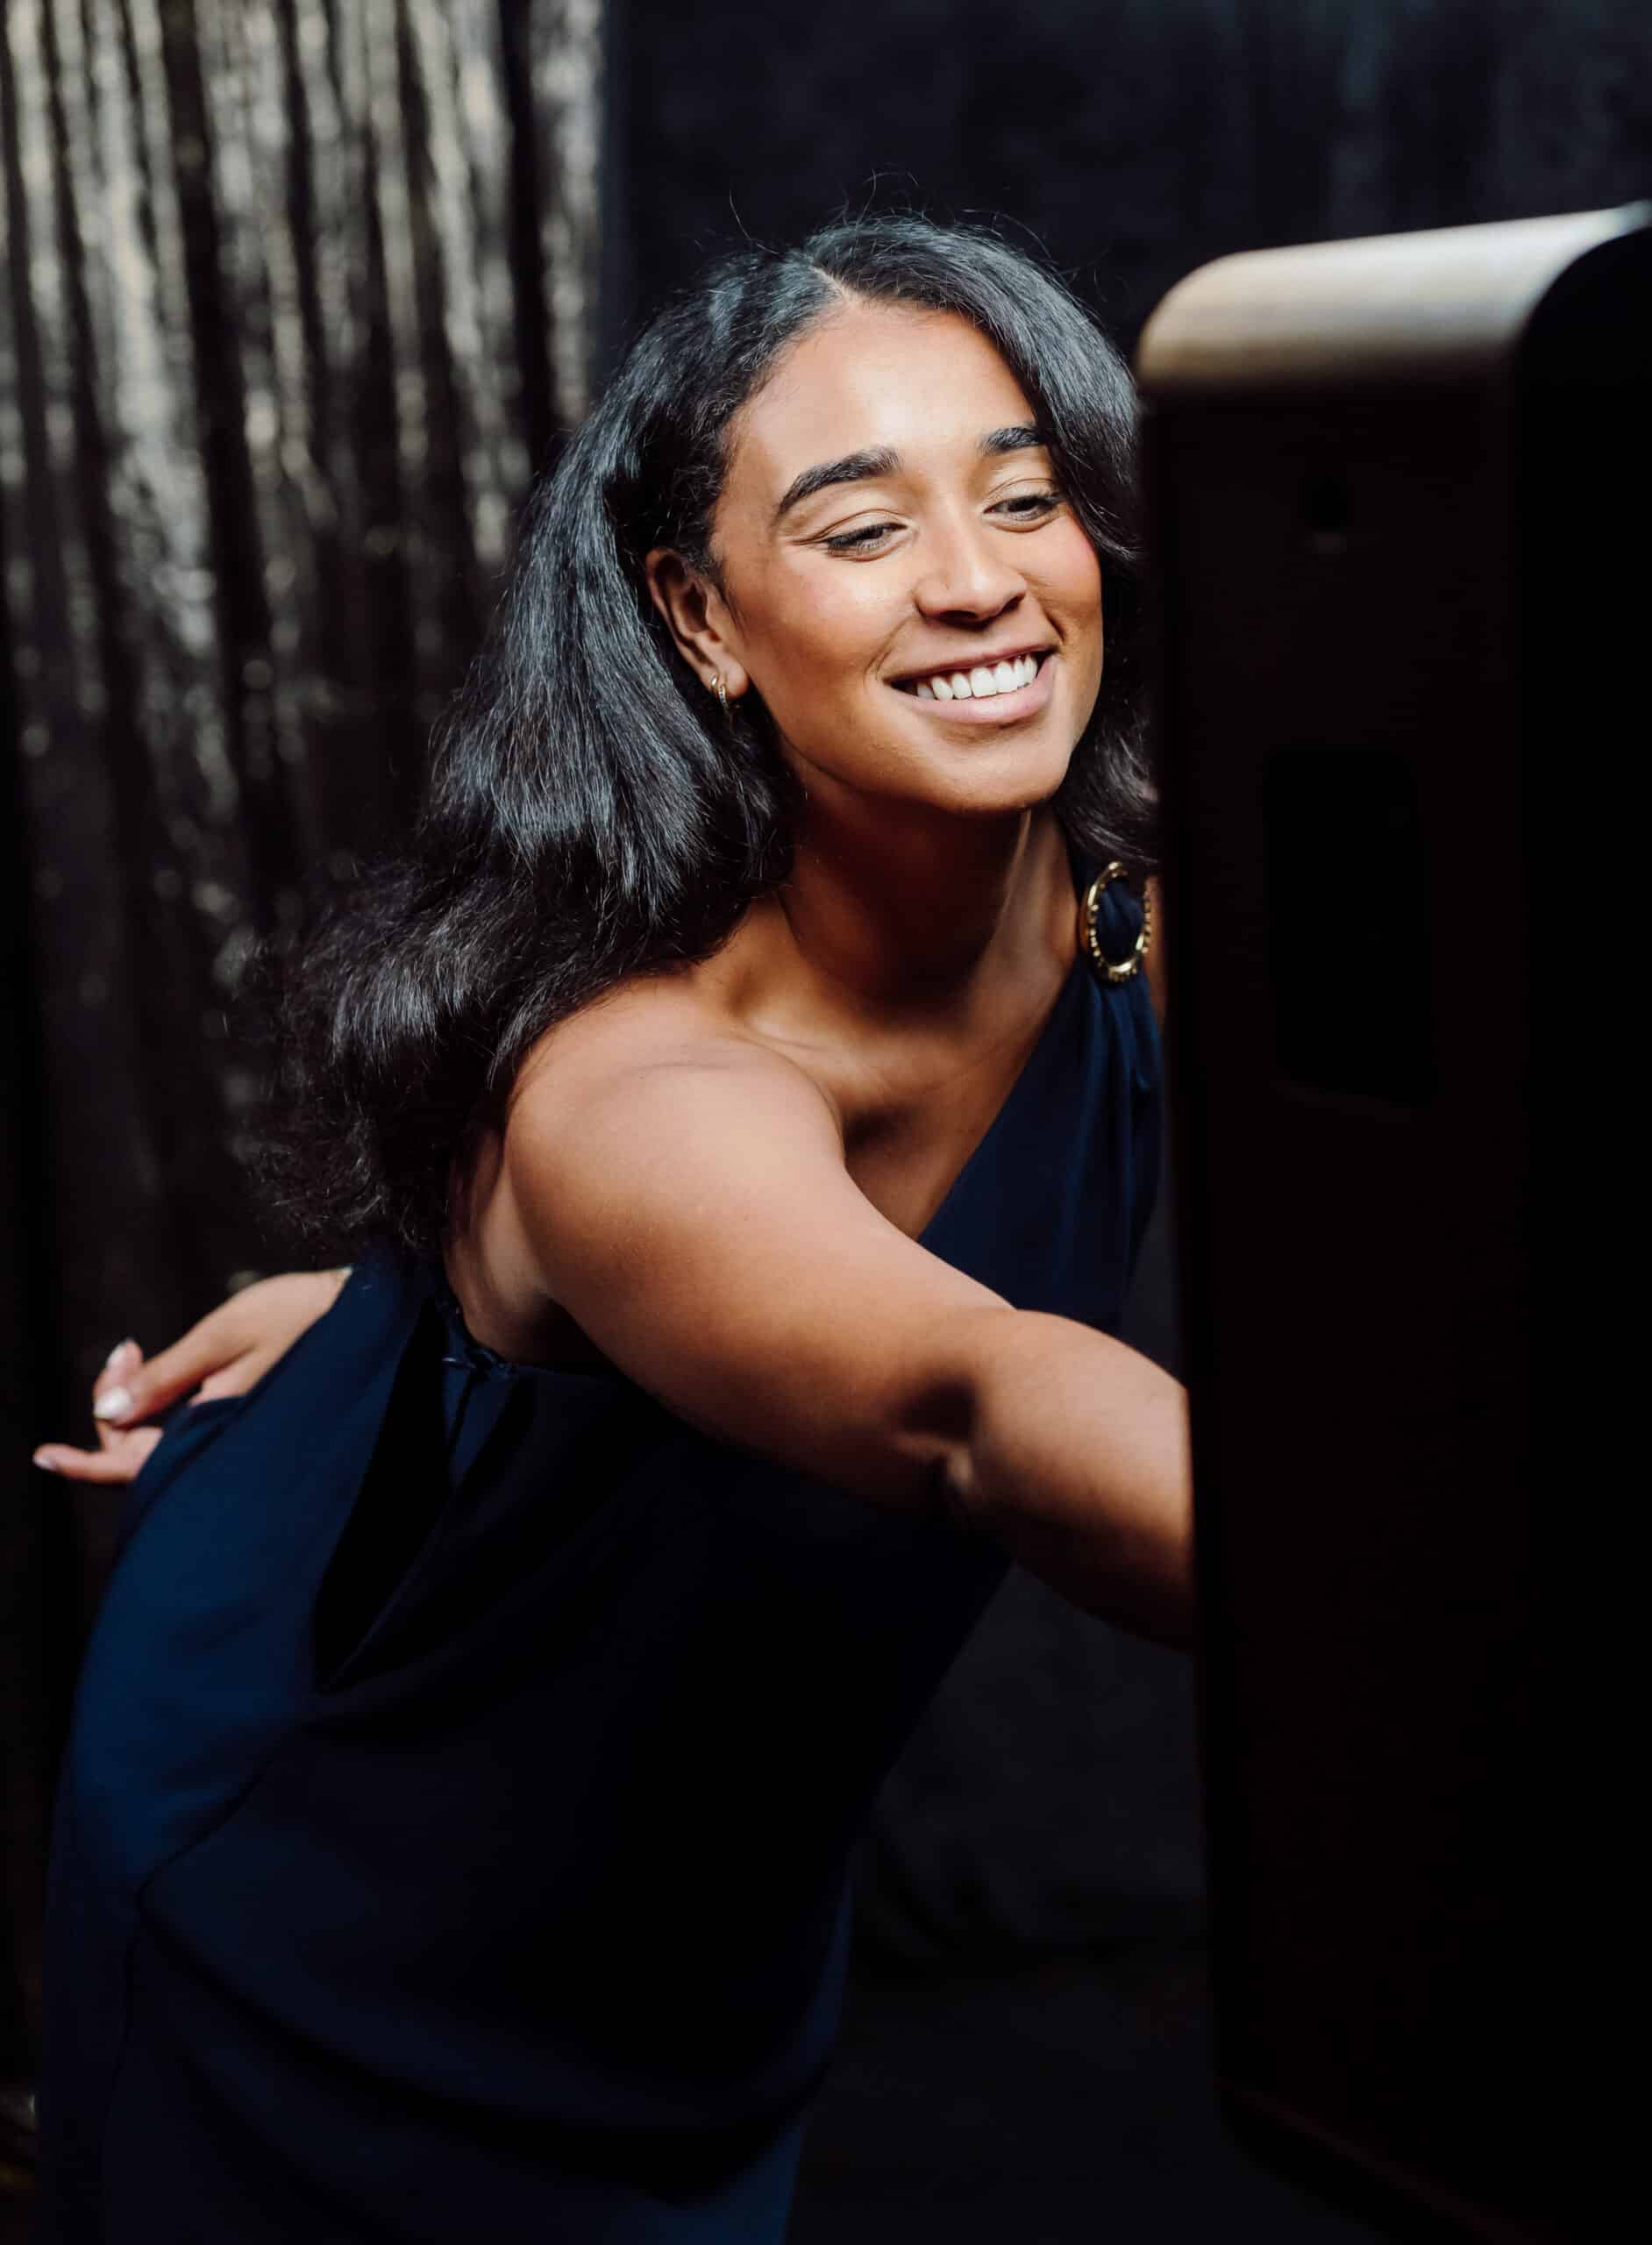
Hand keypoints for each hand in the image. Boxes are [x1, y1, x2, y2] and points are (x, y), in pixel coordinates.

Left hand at [32, 1269, 351, 1486]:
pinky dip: (159, 1403)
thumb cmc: (301, 1317)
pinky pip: (186, 1432)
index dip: (86, 1460)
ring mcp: (236, 1435)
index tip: (44, 1454)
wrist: (365, 1313)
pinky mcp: (246, 1421)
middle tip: (126, 1350)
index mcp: (218, 1430)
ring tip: (134, 1350)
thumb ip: (166, 1377)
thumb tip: (104, 1416)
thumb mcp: (225, 1337)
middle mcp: (225, 1444)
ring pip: (162, 1443)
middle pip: (141, 1456)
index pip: (133, 1466)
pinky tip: (157, 1367)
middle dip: (113, 1408)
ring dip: (134, 1402)